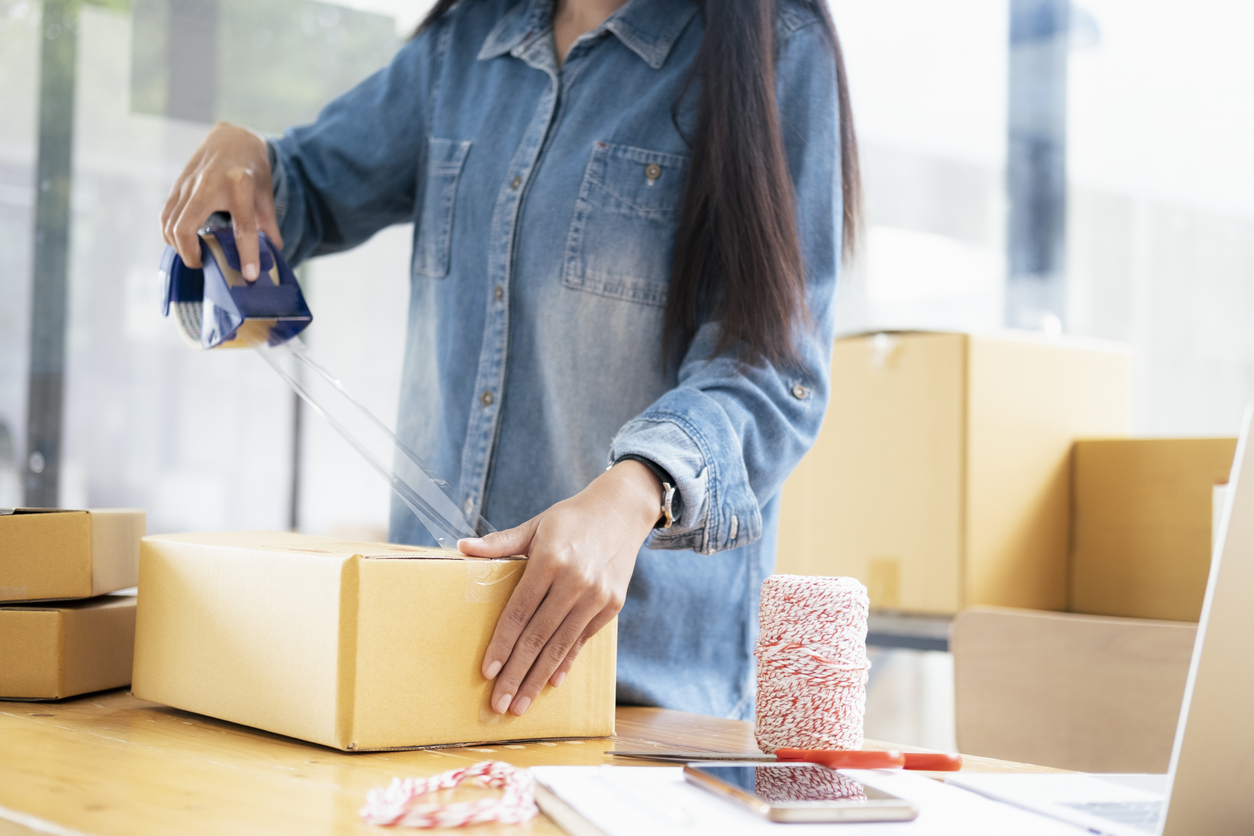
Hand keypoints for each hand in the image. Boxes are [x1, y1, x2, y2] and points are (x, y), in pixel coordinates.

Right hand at [160, 121, 280, 281]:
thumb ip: (268, 227)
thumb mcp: (265, 196)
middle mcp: (209, 183)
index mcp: (239, 185)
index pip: (243, 228)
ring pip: (170, 223)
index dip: (248, 255)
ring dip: (178, 246)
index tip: (250, 276)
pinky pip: (166, 215)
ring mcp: (188, 183)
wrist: (232, 137)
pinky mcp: (176, 185)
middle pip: (186, 227)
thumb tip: (274, 256)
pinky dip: (170, 233)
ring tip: (196, 255)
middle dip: (190, 254)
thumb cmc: (251, 168)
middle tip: (204, 265)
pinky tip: (183, 242)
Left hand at [458, 460, 662, 715]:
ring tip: (520, 705)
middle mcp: (575, 582)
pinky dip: (565, 662)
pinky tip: (550, 682)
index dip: (502, 644)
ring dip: (538, 678)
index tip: (486, 672)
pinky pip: (582, 640)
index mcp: (550, 560)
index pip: (519, 612)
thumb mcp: (535, 525)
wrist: (622, 510)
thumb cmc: (571, 519)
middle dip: (516, 674)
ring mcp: (596, 596)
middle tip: (498, 705)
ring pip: (560, 646)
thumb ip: (500, 543)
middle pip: (538, 637)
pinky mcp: (612, 605)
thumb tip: (463, 548)